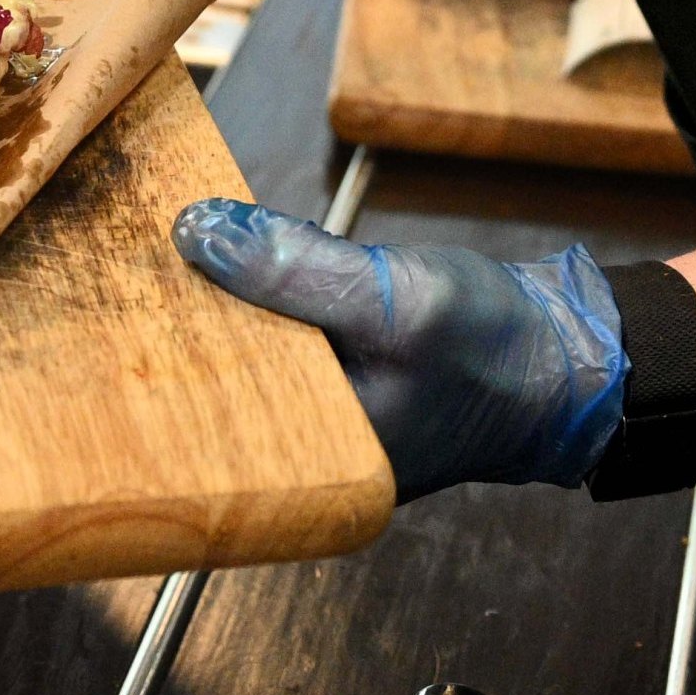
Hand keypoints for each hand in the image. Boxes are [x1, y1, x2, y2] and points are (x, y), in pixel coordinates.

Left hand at [173, 200, 627, 497]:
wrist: (561, 360)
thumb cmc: (494, 343)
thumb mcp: (392, 297)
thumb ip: (296, 269)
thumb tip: (201, 232)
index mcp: (318, 462)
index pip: (208, 403)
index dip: (167, 339)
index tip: (134, 274)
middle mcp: (310, 455)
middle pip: (217, 381)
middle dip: (192, 314)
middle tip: (162, 245)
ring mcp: (322, 425)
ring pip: (248, 355)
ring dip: (229, 299)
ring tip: (203, 244)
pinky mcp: (335, 390)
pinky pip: (279, 345)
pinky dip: (266, 300)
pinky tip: (254, 259)